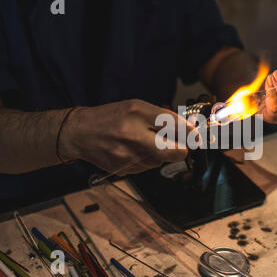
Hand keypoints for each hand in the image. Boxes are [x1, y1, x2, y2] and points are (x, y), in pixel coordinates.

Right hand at [60, 99, 193, 174]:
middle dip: (182, 150)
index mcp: (137, 113)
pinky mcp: (123, 169)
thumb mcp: (136, 107)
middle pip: (173, 151)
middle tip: (183, 147)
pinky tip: (133, 151)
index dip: (190, 133)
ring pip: (160, 161)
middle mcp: (133, 134)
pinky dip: (147, 161)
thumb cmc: (110, 117)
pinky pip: (146, 167)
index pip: (173, 124)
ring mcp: (127, 154)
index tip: (197, 136)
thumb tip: (186, 129)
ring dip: (160, 155)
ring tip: (144, 143)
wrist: (79, 133)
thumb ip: (160, 116)